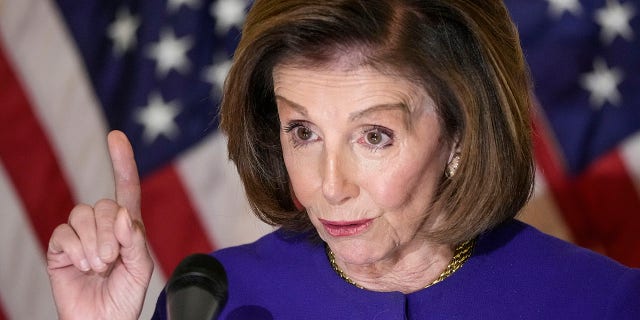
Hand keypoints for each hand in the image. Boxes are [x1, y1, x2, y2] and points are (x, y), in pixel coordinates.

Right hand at [47, 131, 153, 319]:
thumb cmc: (125, 296)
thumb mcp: (141, 269)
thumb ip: (136, 242)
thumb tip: (124, 216)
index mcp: (128, 227)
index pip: (126, 188)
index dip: (121, 162)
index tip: (115, 136)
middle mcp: (104, 226)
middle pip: (103, 205)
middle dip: (109, 232)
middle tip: (111, 259)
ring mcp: (80, 237)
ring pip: (81, 215)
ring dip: (92, 242)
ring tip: (98, 266)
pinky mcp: (59, 249)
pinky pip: (62, 234)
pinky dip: (74, 249)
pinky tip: (81, 265)